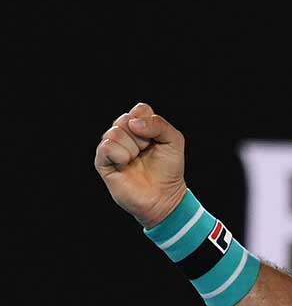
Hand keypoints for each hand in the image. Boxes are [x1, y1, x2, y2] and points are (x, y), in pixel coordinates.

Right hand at [93, 102, 187, 228]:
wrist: (163, 195)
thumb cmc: (169, 168)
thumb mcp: (174, 141)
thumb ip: (159, 124)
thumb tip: (133, 123)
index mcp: (140, 126)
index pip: (140, 109)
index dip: (150, 123)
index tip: (156, 140)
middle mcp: (123, 134)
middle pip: (126, 119)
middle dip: (142, 137)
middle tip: (146, 152)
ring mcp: (111, 147)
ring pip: (116, 132)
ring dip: (133, 148)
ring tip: (136, 160)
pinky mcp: (102, 161)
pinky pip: (107, 146)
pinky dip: (121, 155)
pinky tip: (125, 164)